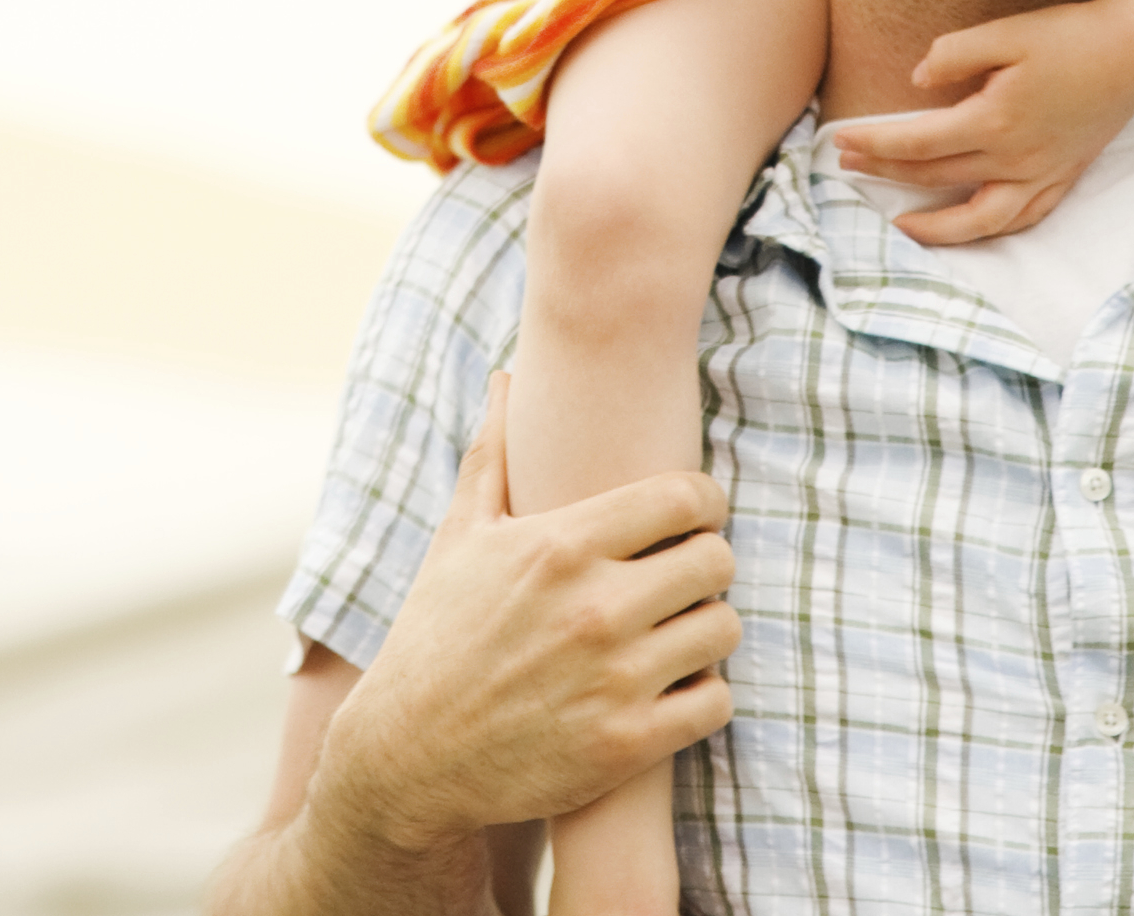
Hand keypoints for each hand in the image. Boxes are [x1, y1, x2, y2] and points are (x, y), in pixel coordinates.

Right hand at [308, 373, 740, 856]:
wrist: (408, 756)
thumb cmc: (437, 635)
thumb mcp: (459, 538)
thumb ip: (494, 452)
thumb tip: (505, 376)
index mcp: (559, 546)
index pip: (685, 497)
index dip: (701, 502)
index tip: (691, 517)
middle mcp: (594, 608)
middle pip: (717, 560)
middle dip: (705, 564)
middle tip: (682, 578)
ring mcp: (614, 680)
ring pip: (725, 629)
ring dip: (707, 629)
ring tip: (677, 631)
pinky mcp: (626, 745)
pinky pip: (716, 703)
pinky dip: (704, 694)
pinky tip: (672, 686)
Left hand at [831, 0, 1133, 246]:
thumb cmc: (1070, 34)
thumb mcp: (1007, 31)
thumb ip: (954, 54)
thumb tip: (916, 82)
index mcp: (993, 121)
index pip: (916, 143)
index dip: (873, 143)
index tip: (839, 140)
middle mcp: (1016, 159)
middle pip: (935, 178)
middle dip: (885, 174)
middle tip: (847, 166)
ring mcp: (1043, 174)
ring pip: (979, 219)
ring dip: (934, 226)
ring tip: (900, 224)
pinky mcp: (1064, 176)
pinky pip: (1022, 219)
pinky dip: (990, 230)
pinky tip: (970, 227)